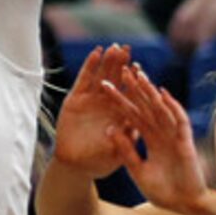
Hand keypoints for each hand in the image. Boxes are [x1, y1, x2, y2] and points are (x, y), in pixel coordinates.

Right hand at [52, 44, 151, 179]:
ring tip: (113, 47)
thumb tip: (136, 127)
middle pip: (116, 80)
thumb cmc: (99, 162)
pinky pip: (84, 80)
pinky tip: (96, 53)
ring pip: (101, 76)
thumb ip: (126, 140)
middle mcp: (107, 104)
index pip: (129, 93)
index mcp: (120, 114)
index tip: (140, 69)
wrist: (76, 167)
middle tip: (127, 49)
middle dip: (121, 64)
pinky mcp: (75, 100)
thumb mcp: (119, 152)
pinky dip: (89, 66)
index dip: (134, 81)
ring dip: (107, 61)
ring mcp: (91, 100)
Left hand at [109, 64, 211, 212]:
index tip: (106, 87)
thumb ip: (126, 151)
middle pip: (146, 107)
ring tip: (138, 75)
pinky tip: (161, 93)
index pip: (134, 116)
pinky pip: (178, 121)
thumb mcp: (137, 170)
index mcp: (152, 140)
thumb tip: (110, 130)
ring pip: (161, 109)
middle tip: (121, 70)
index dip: (121, 101)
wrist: (184, 205)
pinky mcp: (185, 142)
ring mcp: (174, 136)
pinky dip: (171, 107)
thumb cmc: (163, 191)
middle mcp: (162, 134)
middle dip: (134, 89)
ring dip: (150, 92)